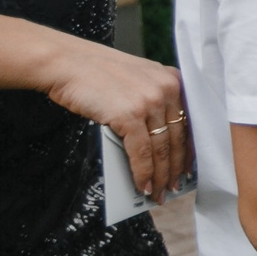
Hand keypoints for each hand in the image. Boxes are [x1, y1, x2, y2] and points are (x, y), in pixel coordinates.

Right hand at [44, 39, 189, 198]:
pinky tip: (142, 185)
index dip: (189, 149)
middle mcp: (166, 89)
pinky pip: (142, 153)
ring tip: (158, 192)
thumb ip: (153, 101)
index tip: (188, 167)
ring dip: (160, 176)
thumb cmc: (96, 73)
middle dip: (175, 168)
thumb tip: (160, 139)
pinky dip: (142, 173)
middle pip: (177, 138)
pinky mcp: (130, 115)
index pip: (188, 121)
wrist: (67, 63)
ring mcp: (149, 102)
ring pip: (161, 149)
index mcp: (172, 80)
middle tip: (174, 186)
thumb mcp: (137, 80)